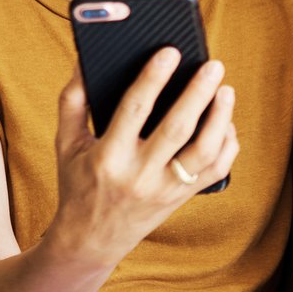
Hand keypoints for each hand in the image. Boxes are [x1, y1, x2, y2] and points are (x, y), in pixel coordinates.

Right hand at [48, 49, 237, 267]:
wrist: (92, 239)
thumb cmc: (79, 182)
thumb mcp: (65, 144)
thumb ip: (73, 101)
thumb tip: (85, 59)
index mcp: (108, 156)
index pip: (134, 109)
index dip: (153, 78)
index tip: (171, 52)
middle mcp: (140, 174)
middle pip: (177, 128)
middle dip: (198, 93)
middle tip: (213, 65)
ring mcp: (166, 188)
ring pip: (204, 151)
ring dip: (221, 118)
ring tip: (226, 90)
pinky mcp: (184, 197)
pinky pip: (216, 170)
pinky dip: (227, 144)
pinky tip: (225, 122)